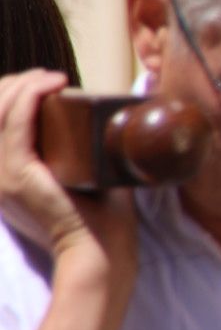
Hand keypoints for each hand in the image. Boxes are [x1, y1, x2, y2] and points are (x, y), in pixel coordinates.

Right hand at [0, 70, 135, 269]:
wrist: (102, 252)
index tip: (44, 81)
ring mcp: (2, 176)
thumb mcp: (81, 178)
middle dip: (16, 83)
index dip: (10, 92)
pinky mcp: (18, 176)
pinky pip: (15, 125)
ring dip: (25, 84)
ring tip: (54, 78)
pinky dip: (30, 97)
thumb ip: (80, 154)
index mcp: (5, 175)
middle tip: (51, 77)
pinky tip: (51, 85)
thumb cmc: (102, 218)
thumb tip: (99, 121)